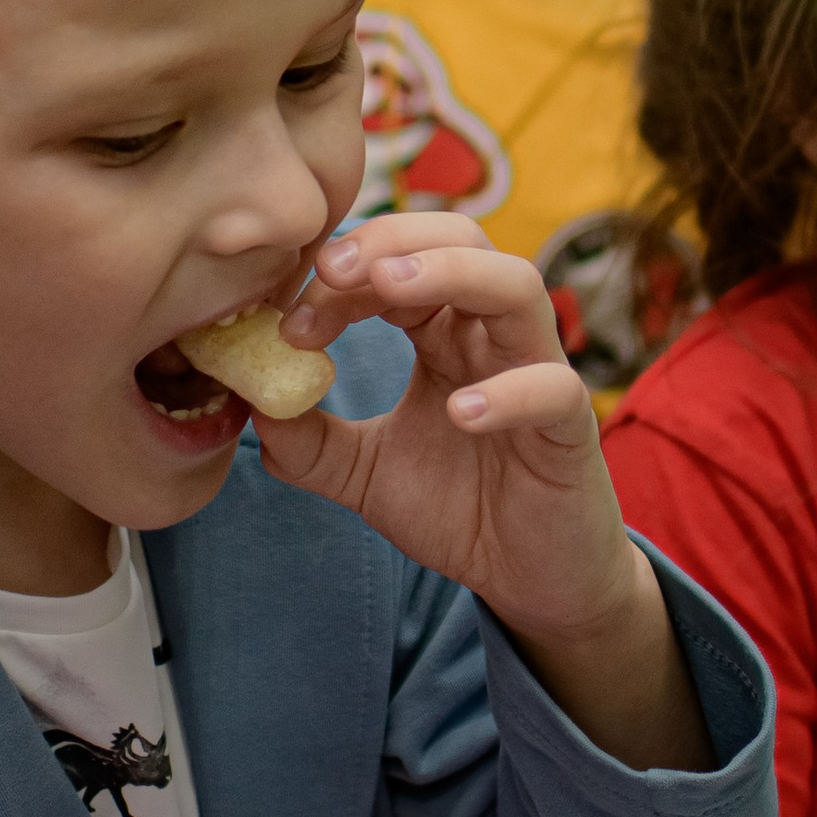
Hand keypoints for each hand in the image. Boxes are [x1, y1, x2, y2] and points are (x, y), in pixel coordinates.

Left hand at [264, 215, 707, 767]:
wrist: (528, 576)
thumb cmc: (457, 507)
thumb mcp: (362, 473)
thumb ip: (308, 442)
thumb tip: (248, 407)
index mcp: (442, 330)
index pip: (395, 262)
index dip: (342, 275)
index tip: (289, 319)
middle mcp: (491, 334)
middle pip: (460, 240)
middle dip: (392, 241)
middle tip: (331, 268)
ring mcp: (537, 370)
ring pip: (515, 286)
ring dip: (450, 273)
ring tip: (391, 288)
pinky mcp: (569, 426)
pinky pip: (552, 387)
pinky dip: (508, 390)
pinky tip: (459, 412)